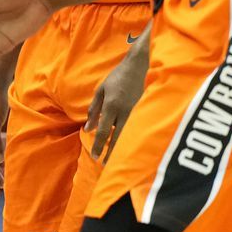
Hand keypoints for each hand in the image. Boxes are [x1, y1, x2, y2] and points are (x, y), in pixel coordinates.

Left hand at [85, 40, 147, 162]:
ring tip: (116, 159)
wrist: (139, 66)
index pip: (103, 131)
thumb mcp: (101, 90)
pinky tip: (127, 144)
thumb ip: (94, 109)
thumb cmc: (117, 77)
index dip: (99, 145)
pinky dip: (129, 137)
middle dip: (111, 152)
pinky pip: (134, 127)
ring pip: (127, 134)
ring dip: (120, 147)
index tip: (95, 157)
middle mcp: (123, 111)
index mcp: (111, 106)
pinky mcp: (143, 111)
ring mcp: (135, 112)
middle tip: (106, 165)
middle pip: (116, 137)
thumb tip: (88, 128)